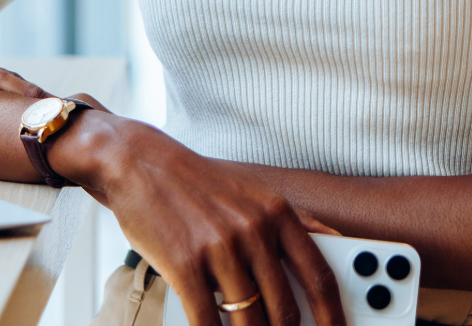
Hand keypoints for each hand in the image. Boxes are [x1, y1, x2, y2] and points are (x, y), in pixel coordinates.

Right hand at [0, 38, 346, 325]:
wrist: (138, 162)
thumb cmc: (196, 185)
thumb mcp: (252, 194)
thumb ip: (287, 227)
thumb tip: (324, 260)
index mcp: (277, 213)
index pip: (320, 277)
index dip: (333, 314)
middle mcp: (254, 229)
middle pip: (286, 308)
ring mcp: (220, 248)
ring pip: (250, 320)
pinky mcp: (185, 264)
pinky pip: (208, 320)